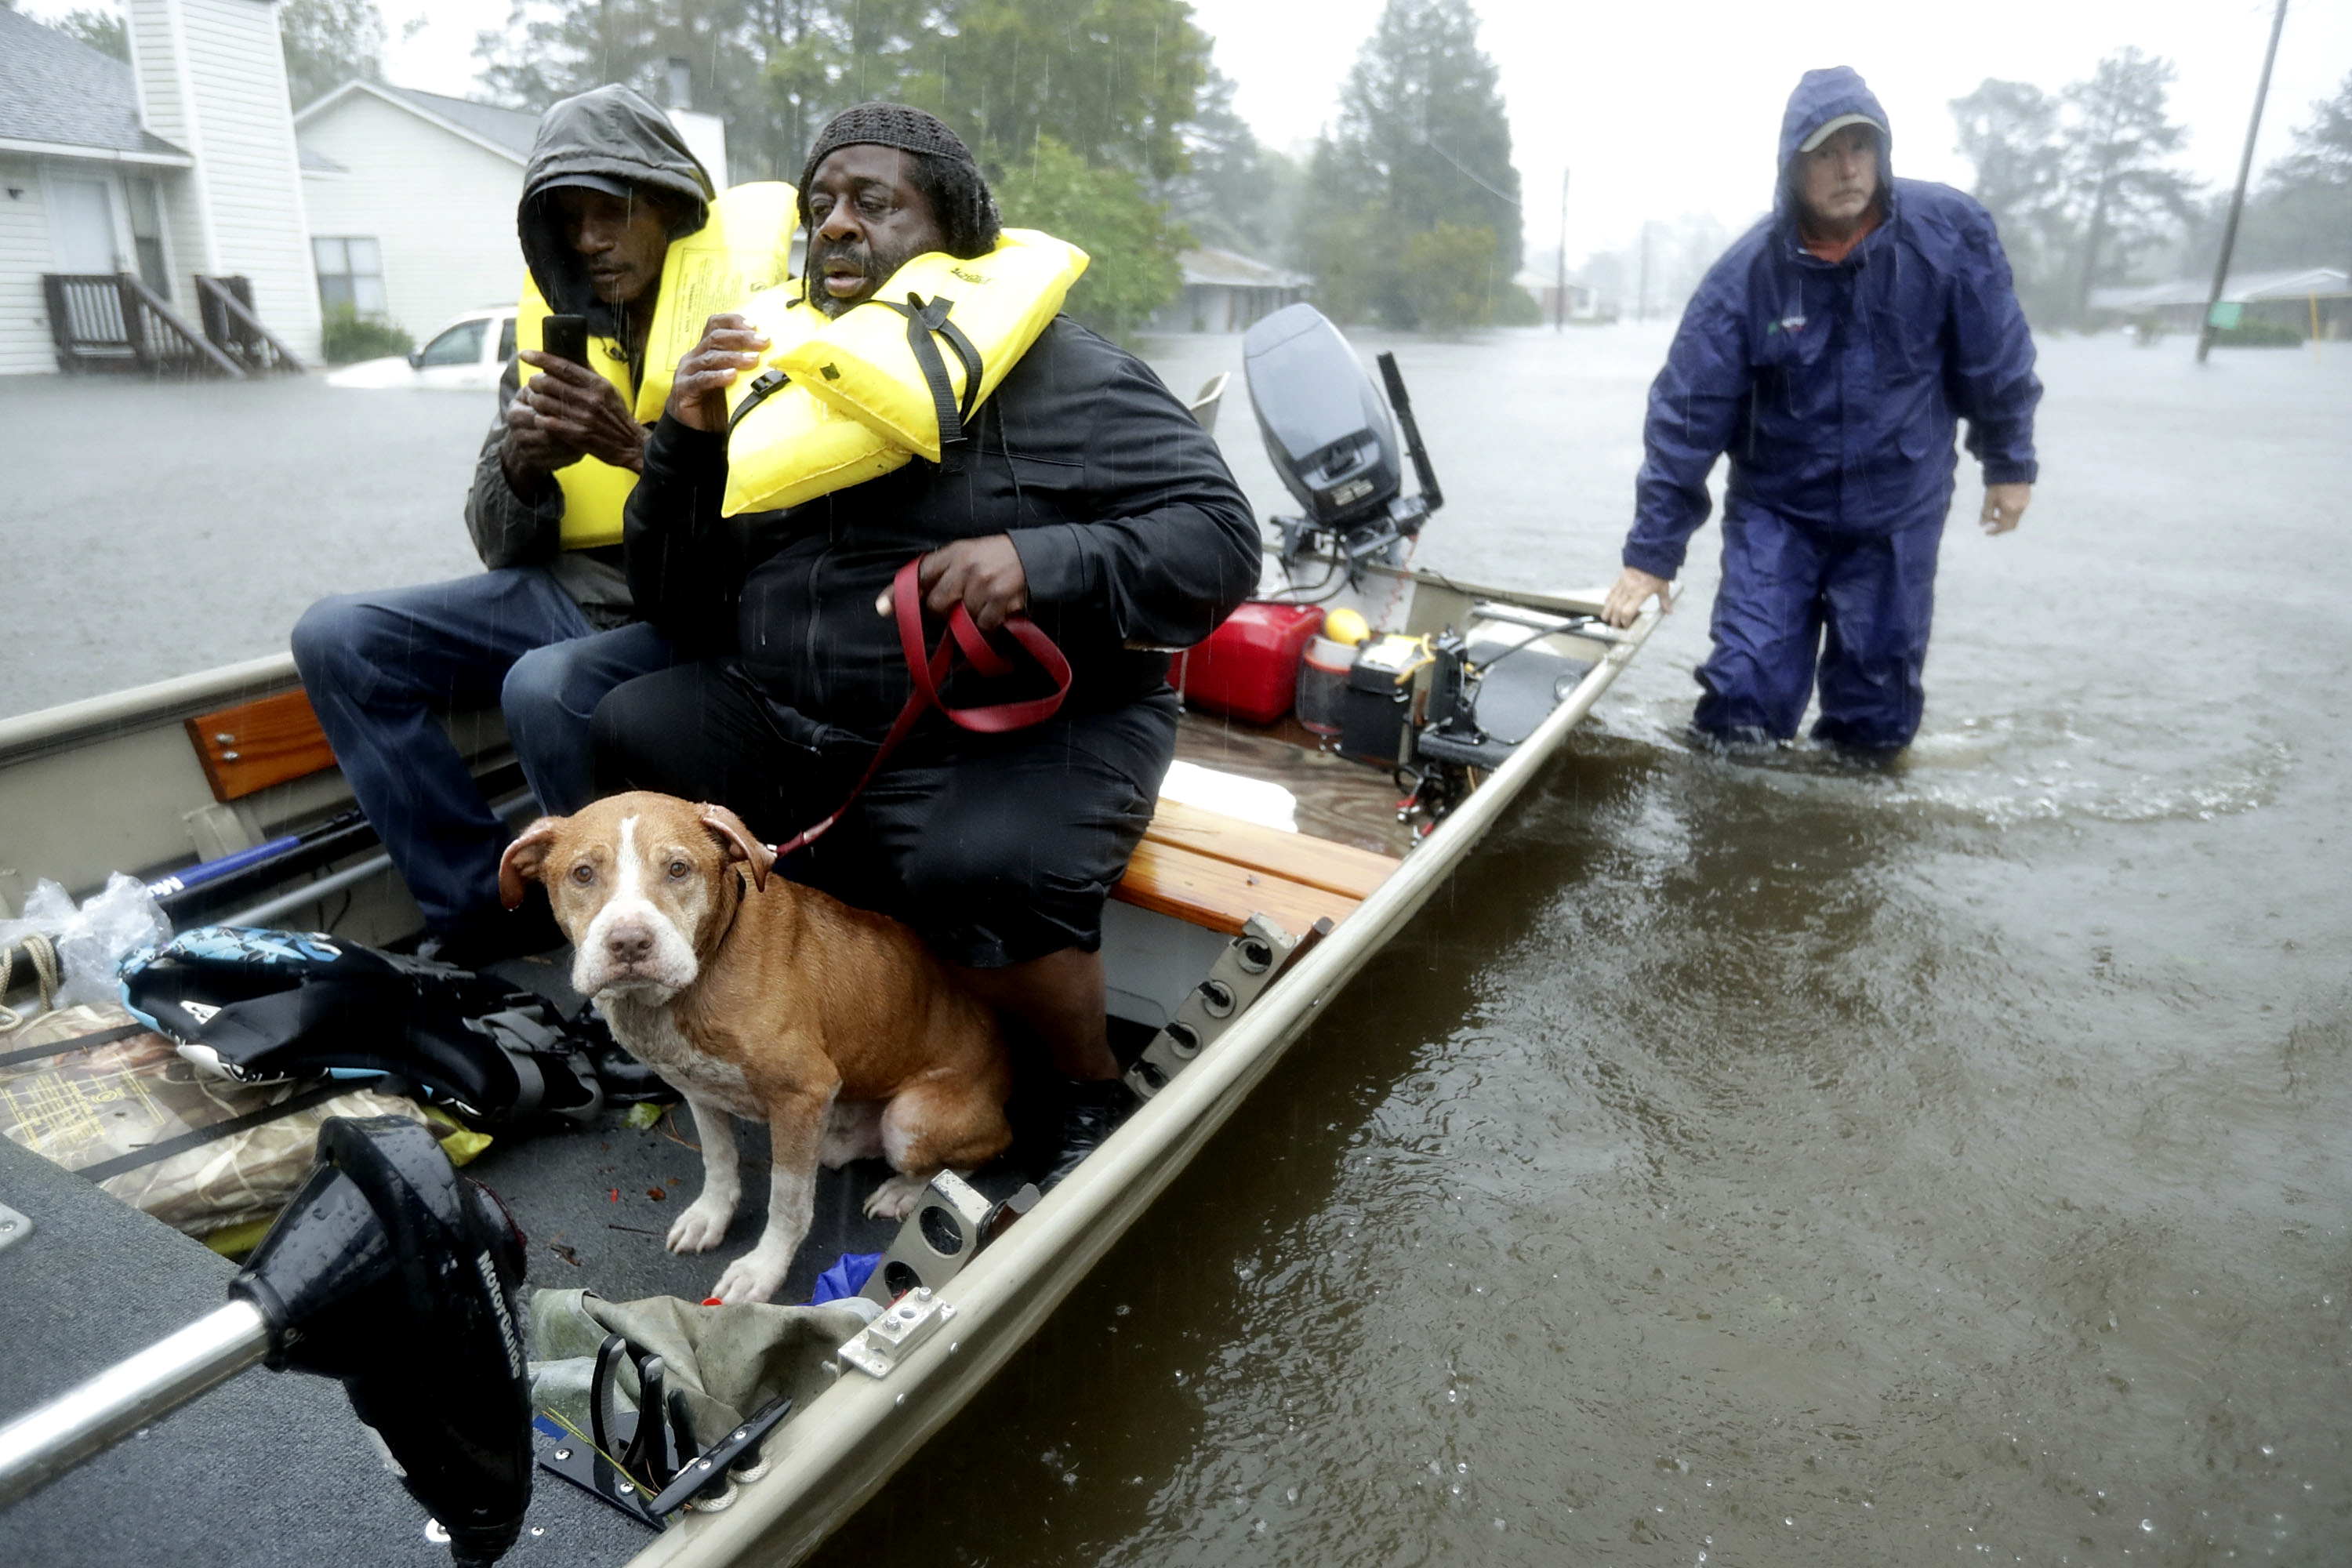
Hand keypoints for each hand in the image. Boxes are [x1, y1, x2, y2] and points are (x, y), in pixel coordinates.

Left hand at [510, 351, 646, 474]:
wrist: (631, 445)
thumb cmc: (618, 416)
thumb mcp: (610, 390)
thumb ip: (590, 373)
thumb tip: (574, 353)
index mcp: (598, 384)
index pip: (563, 366)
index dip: (540, 358)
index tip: (525, 354)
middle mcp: (590, 399)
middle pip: (548, 383)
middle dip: (534, 382)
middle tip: (533, 384)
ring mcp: (583, 418)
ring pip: (544, 402)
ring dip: (534, 400)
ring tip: (536, 401)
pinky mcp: (577, 435)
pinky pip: (547, 422)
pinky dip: (540, 418)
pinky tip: (542, 418)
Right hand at [668, 313, 768, 433]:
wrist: (697, 431)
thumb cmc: (720, 403)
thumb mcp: (737, 382)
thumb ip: (749, 369)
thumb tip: (780, 359)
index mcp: (706, 349)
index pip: (715, 324)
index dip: (734, 321)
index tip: (755, 326)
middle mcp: (694, 356)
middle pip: (715, 337)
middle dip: (741, 338)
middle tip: (763, 342)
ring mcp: (687, 372)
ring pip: (710, 357)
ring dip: (734, 357)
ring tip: (754, 360)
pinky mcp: (683, 389)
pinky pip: (701, 379)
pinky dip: (718, 377)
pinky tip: (732, 377)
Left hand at [874, 536, 1029, 631]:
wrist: (1035, 557)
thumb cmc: (995, 557)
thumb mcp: (965, 554)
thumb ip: (939, 573)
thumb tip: (907, 601)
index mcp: (953, 553)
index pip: (919, 574)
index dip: (900, 594)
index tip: (883, 609)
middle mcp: (965, 567)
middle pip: (936, 605)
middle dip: (942, 614)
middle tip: (955, 611)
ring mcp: (982, 584)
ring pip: (961, 620)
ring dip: (968, 623)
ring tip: (981, 609)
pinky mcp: (999, 600)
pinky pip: (983, 627)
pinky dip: (986, 630)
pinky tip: (994, 617)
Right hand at [1602, 566, 1671, 628]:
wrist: (1649, 554)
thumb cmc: (1656, 571)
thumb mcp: (1663, 587)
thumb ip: (1665, 600)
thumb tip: (1668, 610)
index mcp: (1640, 593)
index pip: (1627, 612)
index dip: (1624, 620)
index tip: (1626, 625)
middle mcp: (1629, 590)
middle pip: (1617, 609)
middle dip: (1615, 619)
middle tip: (1615, 625)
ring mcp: (1623, 584)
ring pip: (1611, 600)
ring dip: (1608, 611)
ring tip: (1605, 618)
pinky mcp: (1620, 579)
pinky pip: (1612, 591)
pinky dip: (1608, 599)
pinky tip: (1606, 604)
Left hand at [1980, 482, 2031, 534]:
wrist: (2012, 467)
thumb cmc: (1997, 483)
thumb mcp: (1989, 498)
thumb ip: (1986, 513)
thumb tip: (1983, 525)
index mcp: (2010, 509)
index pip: (2004, 527)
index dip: (1995, 531)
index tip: (1986, 531)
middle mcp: (2020, 508)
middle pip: (2012, 525)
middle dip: (2001, 527)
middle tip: (1990, 523)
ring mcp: (2025, 503)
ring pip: (2016, 518)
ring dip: (2005, 519)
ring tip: (1995, 511)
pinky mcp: (2028, 497)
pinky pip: (2019, 510)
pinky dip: (2011, 512)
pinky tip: (2004, 505)